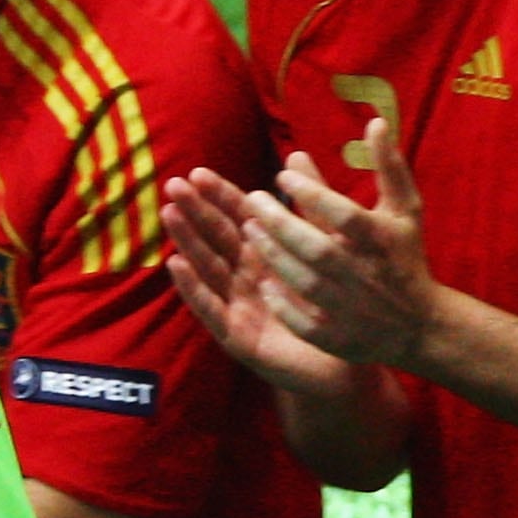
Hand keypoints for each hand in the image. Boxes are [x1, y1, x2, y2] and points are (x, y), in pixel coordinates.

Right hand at [165, 169, 364, 398]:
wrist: (347, 362)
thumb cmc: (334, 306)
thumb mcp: (325, 247)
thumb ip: (312, 203)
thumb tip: (298, 154)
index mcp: (267, 255)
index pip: (238, 219)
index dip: (218, 197)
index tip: (199, 173)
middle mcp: (247, 278)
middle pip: (216, 239)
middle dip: (195, 213)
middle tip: (174, 186)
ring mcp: (238, 306)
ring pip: (208, 268)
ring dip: (187, 241)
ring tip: (170, 215)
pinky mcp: (237, 335)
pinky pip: (211, 308)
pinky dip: (192, 287)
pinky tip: (175, 265)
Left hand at [247, 140, 444, 371]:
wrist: (420, 324)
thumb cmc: (405, 256)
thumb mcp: (405, 209)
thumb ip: (388, 166)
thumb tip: (376, 121)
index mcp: (381, 240)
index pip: (343, 214)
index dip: (313, 193)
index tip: (284, 173)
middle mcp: (365, 274)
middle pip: (317, 248)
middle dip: (281, 223)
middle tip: (251, 200)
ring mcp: (351, 308)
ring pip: (305, 281)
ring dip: (274, 256)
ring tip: (248, 230)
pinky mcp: (338, 337)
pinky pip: (303, 321)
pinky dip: (283, 304)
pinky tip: (263, 282)